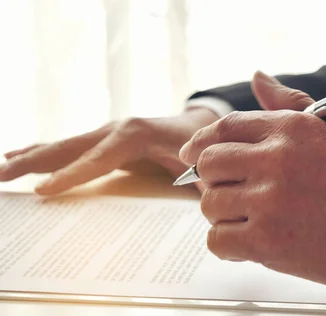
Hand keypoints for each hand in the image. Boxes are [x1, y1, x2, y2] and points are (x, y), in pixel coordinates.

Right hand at [0, 108, 219, 194]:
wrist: (197, 124)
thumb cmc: (199, 145)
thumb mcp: (202, 159)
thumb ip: (199, 177)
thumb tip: (201, 196)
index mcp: (138, 135)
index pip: (99, 159)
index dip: (72, 175)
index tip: (43, 191)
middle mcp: (117, 129)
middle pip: (70, 147)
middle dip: (35, 162)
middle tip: (2, 174)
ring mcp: (108, 133)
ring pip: (64, 145)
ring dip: (32, 157)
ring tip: (2, 168)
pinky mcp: (104, 140)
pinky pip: (70, 148)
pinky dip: (44, 154)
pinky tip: (21, 159)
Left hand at [179, 73, 325, 291]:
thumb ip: (289, 105)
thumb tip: (258, 77)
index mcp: (290, 129)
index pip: (224, 127)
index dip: (201, 143)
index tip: (192, 155)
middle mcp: (275, 159)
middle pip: (208, 164)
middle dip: (212, 180)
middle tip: (230, 192)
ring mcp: (270, 201)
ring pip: (210, 205)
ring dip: (223, 214)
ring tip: (249, 220)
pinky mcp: (268, 241)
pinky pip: (218, 240)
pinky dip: (228, 244)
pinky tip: (249, 243)